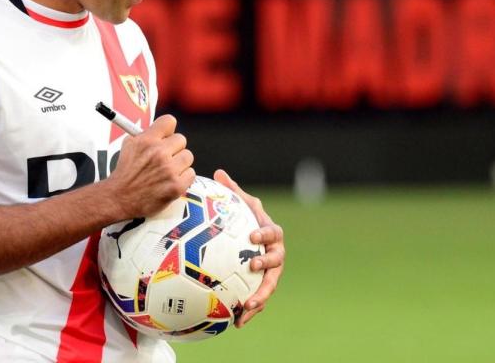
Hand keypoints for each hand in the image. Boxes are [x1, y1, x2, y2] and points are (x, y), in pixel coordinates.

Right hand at [108, 115, 195, 217]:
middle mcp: (159, 153)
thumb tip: (160, 129)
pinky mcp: (176, 186)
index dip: (168, 130)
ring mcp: (169, 170)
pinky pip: (191, 173)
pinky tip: (171, 181)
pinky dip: (183, 178)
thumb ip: (145, 135)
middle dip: (174, 148)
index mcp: (147, 141)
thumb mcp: (129, 147)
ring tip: (167, 171)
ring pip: (188, 156)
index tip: (166, 136)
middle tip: (166, 158)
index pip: (169, 121)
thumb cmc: (125, 174)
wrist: (119, 199)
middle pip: (181, 139)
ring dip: (180, 163)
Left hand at [214, 169, 283, 326]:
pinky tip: (236, 323)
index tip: (252, 236)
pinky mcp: (262, 288)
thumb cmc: (245, 222)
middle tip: (253, 267)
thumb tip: (218, 172)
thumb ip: (232, 192)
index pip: (272, 233)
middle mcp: (276, 255)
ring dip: (260, 298)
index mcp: (271, 235)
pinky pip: (258, 300)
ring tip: (246, 308)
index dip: (264, 234)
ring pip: (269, 287)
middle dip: (267, 267)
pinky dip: (249, 312)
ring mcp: (271, 273)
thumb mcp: (239, 207)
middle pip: (276, 262)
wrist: (252, 244)